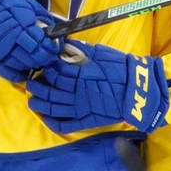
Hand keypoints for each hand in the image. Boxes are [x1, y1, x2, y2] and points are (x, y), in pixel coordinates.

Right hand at [0, 0, 61, 81]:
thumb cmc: (11, 4)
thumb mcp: (30, 6)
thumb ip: (43, 22)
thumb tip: (56, 38)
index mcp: (22, 22)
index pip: (41, 42)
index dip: (50, 48)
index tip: (54, 50)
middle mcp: (10, 36)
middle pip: (33, 55)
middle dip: (44, 58)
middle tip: (49, 58)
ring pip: (21, 64)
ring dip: (32, 65)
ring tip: (37, 62)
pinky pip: (5, 71)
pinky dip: (17, 74)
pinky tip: (25, 72)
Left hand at [27, 41, 168, 134]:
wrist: (140, 89)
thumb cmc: (122, 69)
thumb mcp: (101, 54)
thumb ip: (82, 50)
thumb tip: (65, 46)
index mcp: (79, 74)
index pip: (54, 73)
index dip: (45, 70)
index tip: (41, 67)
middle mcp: (76, 92)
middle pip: (49, 90)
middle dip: (36, 86)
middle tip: (31, 83)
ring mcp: (80, 108)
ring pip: (51, 108)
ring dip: (38, 104)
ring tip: (32, 100)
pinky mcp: (86, 120)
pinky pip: (64, 125)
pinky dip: (51, 122)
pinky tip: (45, 117)